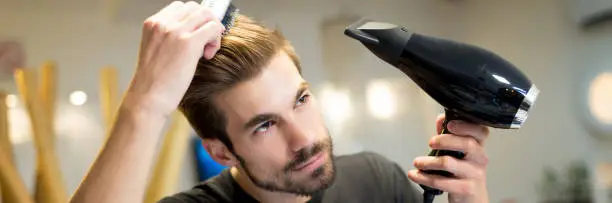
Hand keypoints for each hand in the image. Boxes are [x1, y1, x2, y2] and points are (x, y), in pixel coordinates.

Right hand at [126, 1, 224, 116]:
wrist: (148, 98)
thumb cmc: (154, 82)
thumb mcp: (157, 51)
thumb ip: (170, 37)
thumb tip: (194, 33)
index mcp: (153, 24)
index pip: (181, 7)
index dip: (194, 20)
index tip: (197, 35)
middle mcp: (163, 23)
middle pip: (195, 8)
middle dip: (205, 23)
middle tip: (205, 43)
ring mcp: (175, 31)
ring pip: (207, 15)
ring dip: (212, 31)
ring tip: (207, 51)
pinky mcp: (188, 43)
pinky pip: (213, 28)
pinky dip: (216, 40)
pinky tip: (208, 56)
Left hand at [407, 114, 489, 202]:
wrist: (472, 197)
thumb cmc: (464, 171)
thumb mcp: (459, 151)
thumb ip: (450, 134)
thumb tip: (441, 119)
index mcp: (479, 146)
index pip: (480, 131)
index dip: (466, 126)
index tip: (450, 124)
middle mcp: (480, 159)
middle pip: (467, 144)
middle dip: (445, 140)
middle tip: (431, 142)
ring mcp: (475, 174)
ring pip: (449, 163)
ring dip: (428, 161)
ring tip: (417, 162)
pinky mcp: (466, 189)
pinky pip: (441, 181)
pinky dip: (424, 177)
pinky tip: (415, 175)